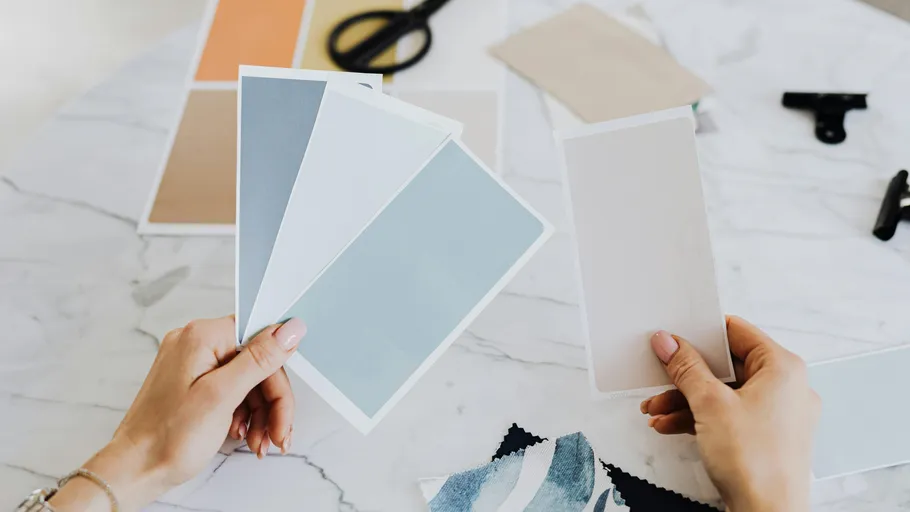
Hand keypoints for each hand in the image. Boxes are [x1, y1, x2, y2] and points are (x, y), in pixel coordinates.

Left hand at [49, 315, 306, 511]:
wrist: (134, 470)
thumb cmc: (166, 438)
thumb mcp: (221, 396)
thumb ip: (259, 360)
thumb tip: (290, 329)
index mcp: (201, 336)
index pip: (261, 339)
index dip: (278, 374)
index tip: (285, 404)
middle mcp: (196, 343)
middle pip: (257, 363)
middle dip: (272, 402)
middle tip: (277, 433)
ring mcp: (193, 363)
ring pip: (248, 380)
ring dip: (261, 413)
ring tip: (260, 442)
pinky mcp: (193, 382)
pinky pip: (232, 390)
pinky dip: (245, 414)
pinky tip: (246, 435)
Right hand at [640, 316, 819, 511]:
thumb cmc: (757, 464)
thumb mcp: (709, 404)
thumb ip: (686, 368)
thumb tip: (669, 342)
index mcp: (783, 368)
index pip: (738, 332)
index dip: (702, 334)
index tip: (675, 338)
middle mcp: (786, 388)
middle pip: (727, 366)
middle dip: (686, 376)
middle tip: (660, 375)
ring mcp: (778, 414)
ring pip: (724, 393)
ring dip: (686, 400)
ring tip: (656, 410)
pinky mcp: (766, 437)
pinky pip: (729, 415)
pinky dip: (700, 418)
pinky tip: (670, 426)